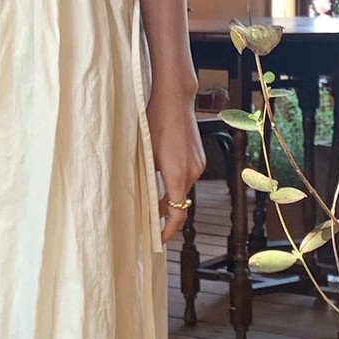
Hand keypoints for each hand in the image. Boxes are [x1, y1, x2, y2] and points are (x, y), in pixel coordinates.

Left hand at [146, 86, 204, 245]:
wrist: (175, 99)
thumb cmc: (156, 122)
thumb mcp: (145, 152)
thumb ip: (146, 177)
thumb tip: (140, 197)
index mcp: (177, 174)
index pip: (177, 214)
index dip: (168, 230)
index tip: (159, 239)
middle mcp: (192, 172)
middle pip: (180, 203)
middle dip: (166, 215)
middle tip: (150, 225)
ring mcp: (198, 164)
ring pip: (183, 190)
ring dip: (169, 198)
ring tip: (152, 204)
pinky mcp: (198, 156)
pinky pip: (186, 178)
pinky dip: (175, 184)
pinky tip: (161, 179)